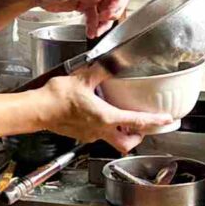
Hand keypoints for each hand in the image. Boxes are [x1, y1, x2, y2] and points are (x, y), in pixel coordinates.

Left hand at [25, 0, 127, 36]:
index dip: (117, 2)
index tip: (108, 13)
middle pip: (114, 0)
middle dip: (112, 13)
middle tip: (104, 21)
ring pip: (104, 10)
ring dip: (102, 22)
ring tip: (96, 31)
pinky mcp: (82, 4)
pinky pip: (93, 15)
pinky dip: (93, 24)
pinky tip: (90, 31)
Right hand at [36, 74, 175, 153]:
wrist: (37, 110)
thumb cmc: (57, 99)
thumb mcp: (83, 78)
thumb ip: (101, 70)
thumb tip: (112, 62)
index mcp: (106, 117)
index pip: (137, 121)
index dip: (155, 121)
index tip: (167, 120)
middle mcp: (100, 130)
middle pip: (127, 143)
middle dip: (139, 137)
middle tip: (143, 126)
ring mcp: (90, 135)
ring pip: (113, 141)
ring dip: (123, 134)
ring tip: (124, 121)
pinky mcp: (81, 135)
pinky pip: (98, 135)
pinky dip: (106, 129)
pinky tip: (101, 115)